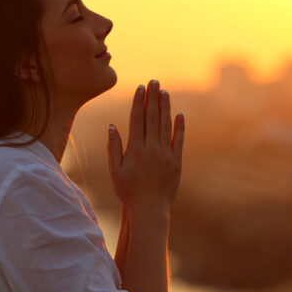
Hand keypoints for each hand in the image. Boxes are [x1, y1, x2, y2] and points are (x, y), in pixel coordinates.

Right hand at [107, 79, 184, 210]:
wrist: (150, 210)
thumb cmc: (128, 191)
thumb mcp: (115, 171)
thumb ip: (113, 148)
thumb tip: (112, 126)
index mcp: (135, 150)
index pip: (137, 120)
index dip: (139, 102)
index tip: (140, 88)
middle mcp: (152, 149)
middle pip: (153, 118)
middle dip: (153, 98)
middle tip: (154, 81)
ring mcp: (166, 155)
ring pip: (166, 126)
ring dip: (165, 107)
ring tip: (164, 92)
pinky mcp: (177, 162)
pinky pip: (179, 140)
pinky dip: (179, 127)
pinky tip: (179, 114)